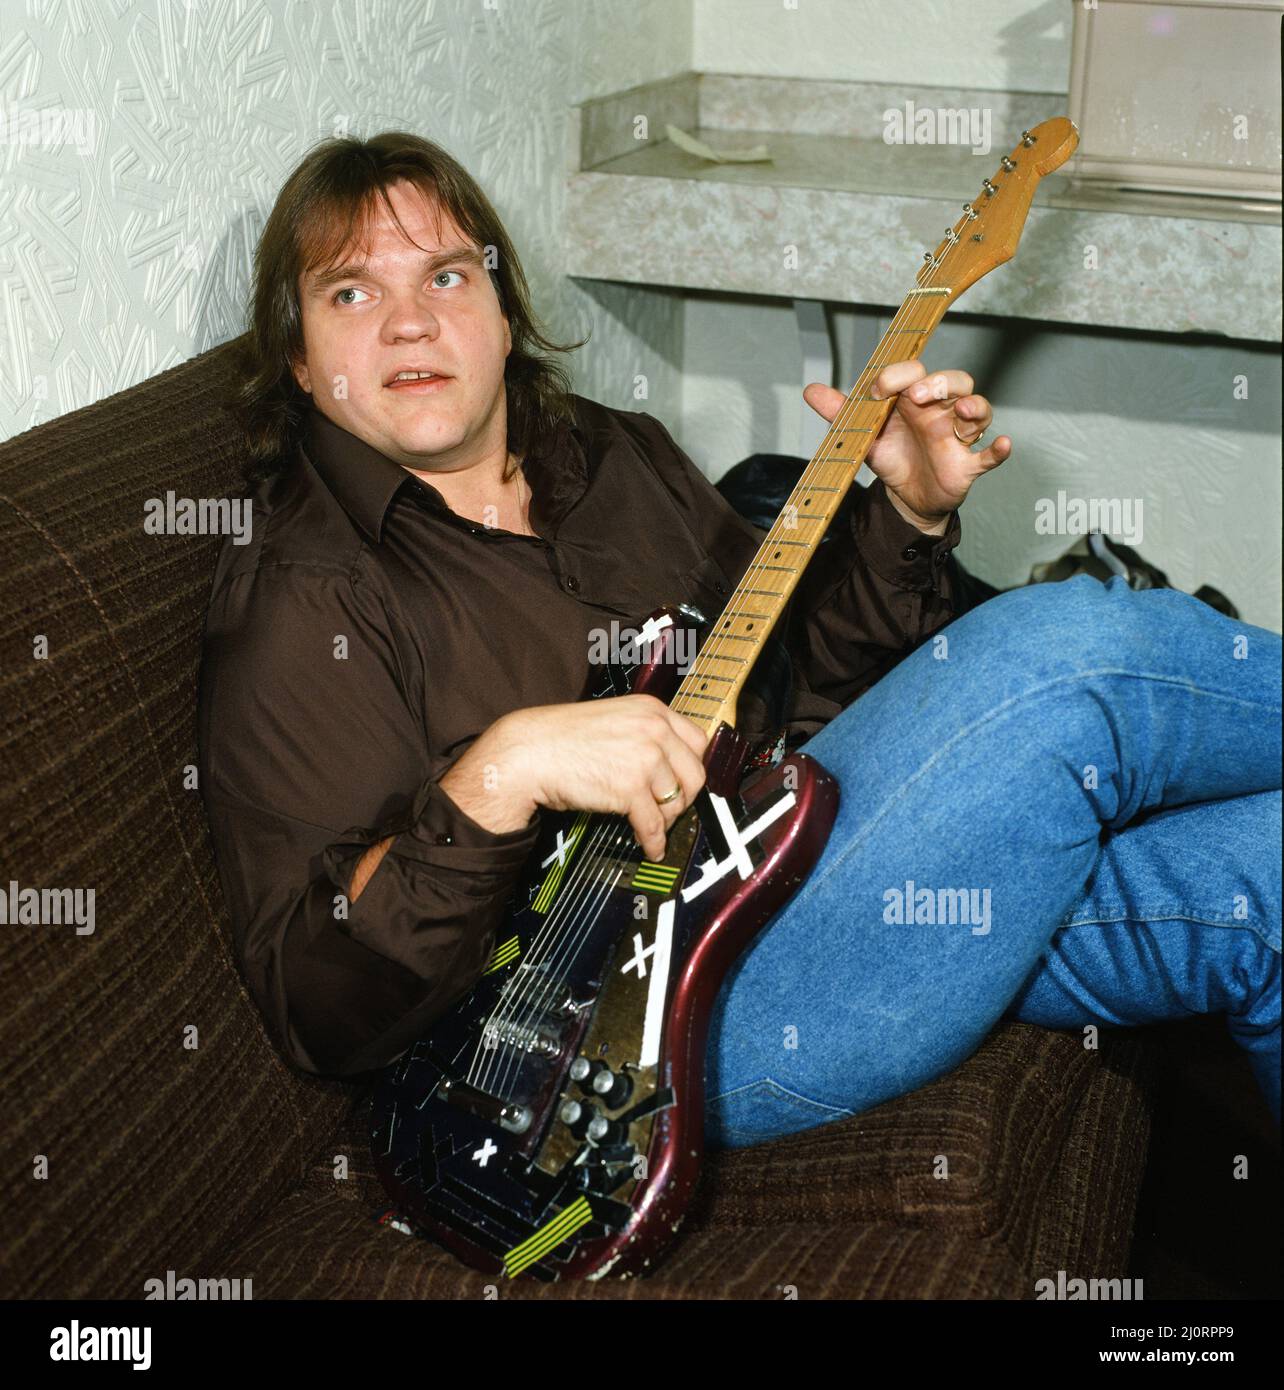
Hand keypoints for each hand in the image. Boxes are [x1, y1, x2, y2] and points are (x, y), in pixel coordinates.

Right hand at [438, 694, 708, 861]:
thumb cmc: (561, 738)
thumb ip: (643, 735)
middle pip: (695, 774)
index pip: (698, 741)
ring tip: (652, 826)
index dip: (692, 767)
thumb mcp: (613, 720)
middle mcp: (654, 730)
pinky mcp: (631, 788)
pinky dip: (653, 841)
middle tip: (669, 809)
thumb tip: (667, 767)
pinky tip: (649, 847)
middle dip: (683, 798)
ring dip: (665, 820)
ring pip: (676, 802)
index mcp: (652, 709)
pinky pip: (653, 824)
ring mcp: (645, 758)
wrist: (528, 752)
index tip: (685, 782)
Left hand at [803, 360, 1011, 532]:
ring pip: (979, 410)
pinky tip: (1004, 444)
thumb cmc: (892, 456)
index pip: (915, 372)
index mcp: (914, 399)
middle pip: (956, 381)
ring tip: (964, 412)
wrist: (905, 497)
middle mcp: (940, 411)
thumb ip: (840, 413)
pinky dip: (999, 449)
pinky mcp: (968, 464)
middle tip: (918, 396)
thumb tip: (810, 390)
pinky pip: (990, 455)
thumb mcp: (863, 436)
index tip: (877, 390)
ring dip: (975, 407)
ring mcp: (957, 436)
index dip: (899, 375)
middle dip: (939, 384)